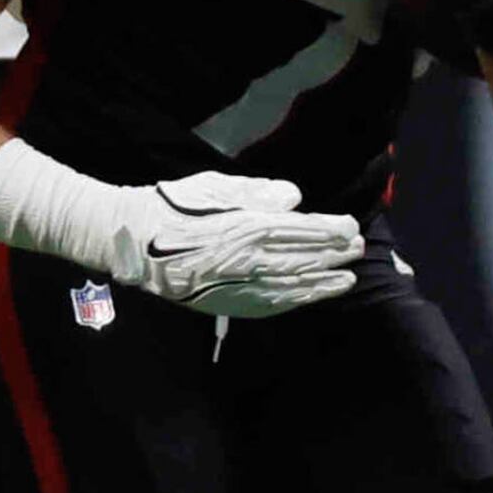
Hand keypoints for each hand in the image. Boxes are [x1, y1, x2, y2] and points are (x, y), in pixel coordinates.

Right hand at [115, 172, 363, 317]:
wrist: (135, 243)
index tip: (350, 227)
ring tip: (347, 278)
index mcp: (250, 226)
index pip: (303, 230)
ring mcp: (243, 286)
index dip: (331, 230)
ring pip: (295, 286)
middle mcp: (252, 260)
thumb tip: (295, 199)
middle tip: (357, 249)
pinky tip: (312, 296)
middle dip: (335, 254)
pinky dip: (298, 301)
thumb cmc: (176, 207)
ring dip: (324, 282)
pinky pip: (273, 305)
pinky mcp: (232, 303)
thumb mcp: (217, 187)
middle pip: (305, 259)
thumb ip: (258, 193)